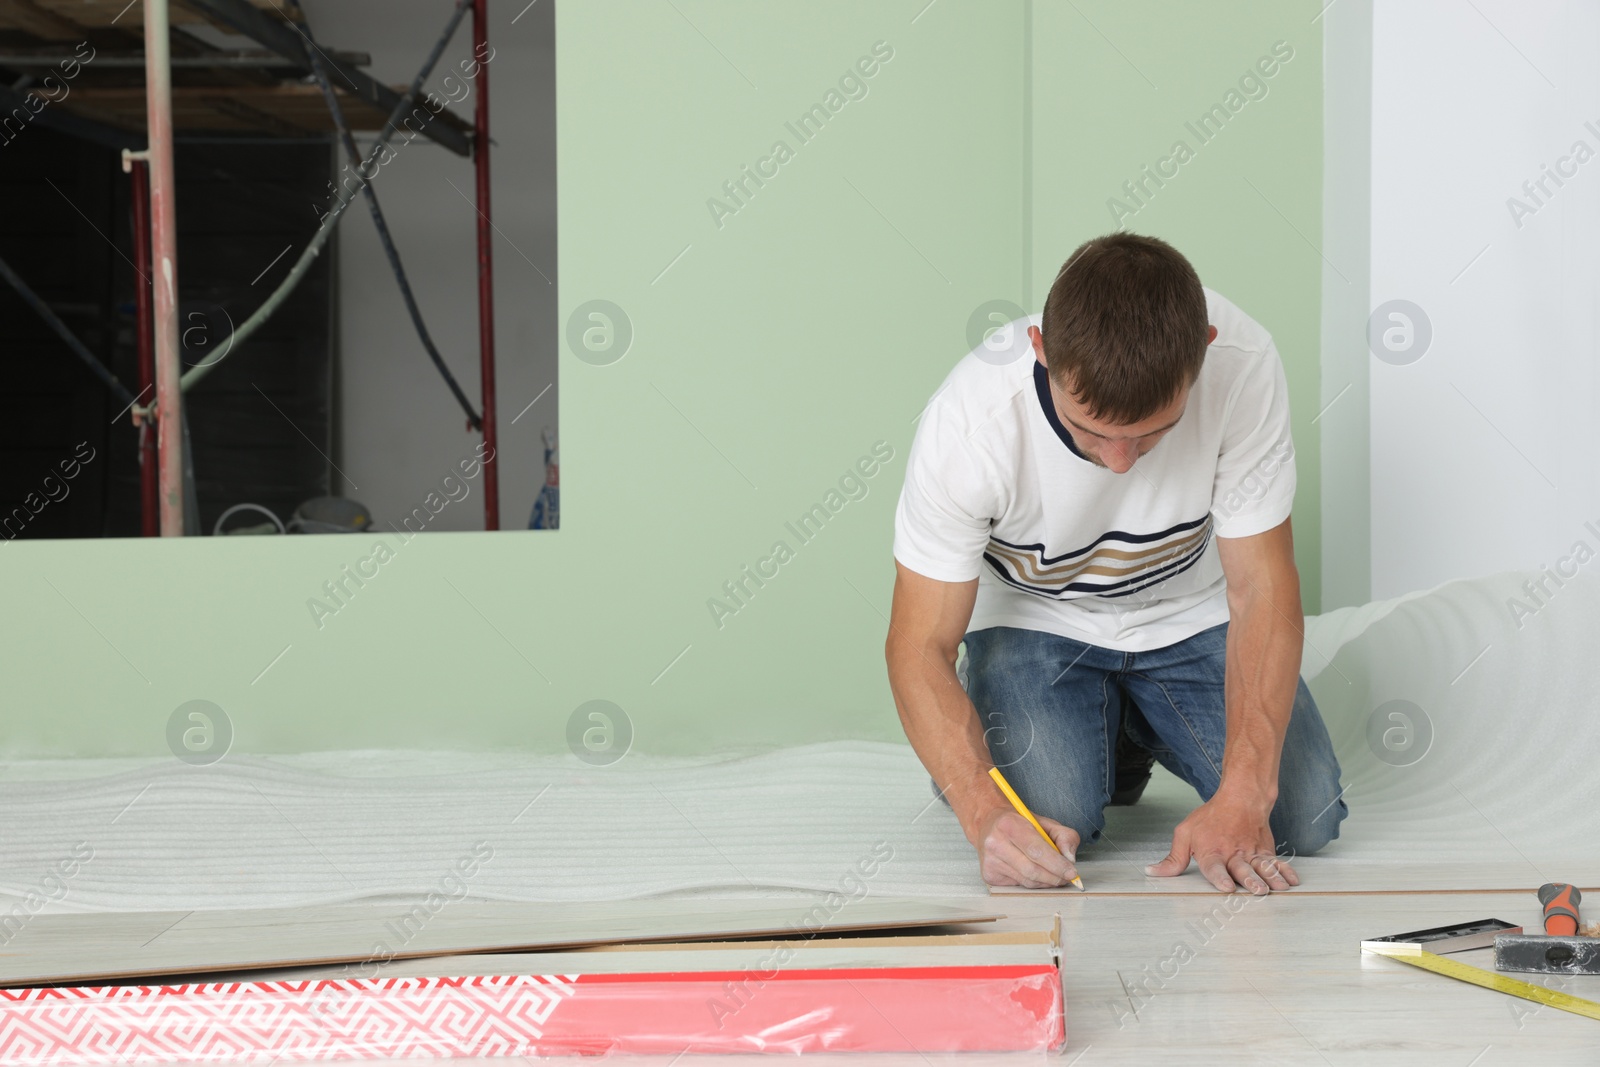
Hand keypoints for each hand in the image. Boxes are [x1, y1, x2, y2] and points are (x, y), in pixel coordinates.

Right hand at [976, 807, 1080, 887]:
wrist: (988, 823)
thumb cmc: (1019, 823)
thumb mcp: (1044, 822)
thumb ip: (1064, 836)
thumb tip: (1070, 859)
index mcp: (1009, 825)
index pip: (1037, 851)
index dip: (1057, 864)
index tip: (1072, 872)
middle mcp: (995, 843)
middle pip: (1032, 870)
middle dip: (1055, 877)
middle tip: (1067, 877)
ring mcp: (990, 861)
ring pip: (1027, 881)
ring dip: (1046, 882)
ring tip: (1054, 876)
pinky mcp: (989, 875)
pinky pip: (1018, 886)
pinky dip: (1033, 883)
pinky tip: (1035, 874)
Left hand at [1144, 794, 1297, 893]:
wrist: (1241, 799)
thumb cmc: (1210, 819)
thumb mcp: (1185, 834)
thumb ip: (1172, 859)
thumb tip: (1152, 873)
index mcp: (1211, 852)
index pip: (1214, 867)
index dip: (1219, 877)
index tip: (1227, 887)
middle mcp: (1233, 854)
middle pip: (1242, 868)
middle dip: (1250, 880)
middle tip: (1258, 890)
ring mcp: (1251, 853)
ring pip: (1262, 867)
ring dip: (1271, 878)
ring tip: (1278, 888)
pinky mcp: (1265, 852)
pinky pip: (1277, 862)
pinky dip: (1286, 871)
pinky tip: (1293, 881)